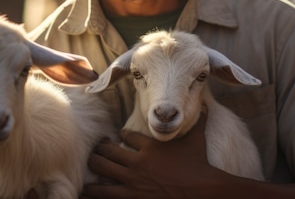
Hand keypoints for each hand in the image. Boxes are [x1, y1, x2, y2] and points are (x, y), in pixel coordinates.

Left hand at [81, 111, 217, 197]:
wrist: (202, 190)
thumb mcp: (197, 139)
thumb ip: (199, 122)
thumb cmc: (199, 164)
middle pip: (107, 153)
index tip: (118, 137)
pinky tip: (87, 193)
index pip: (126, 137)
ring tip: (87, 172)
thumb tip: (206, 105)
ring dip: (94, 170)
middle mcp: (137, 163)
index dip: (120, 136)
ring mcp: (133, 183)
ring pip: (103, 173)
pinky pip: (108, 195)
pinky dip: (97, 194)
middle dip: (99, 151)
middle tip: (95, 151)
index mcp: (149, 146)